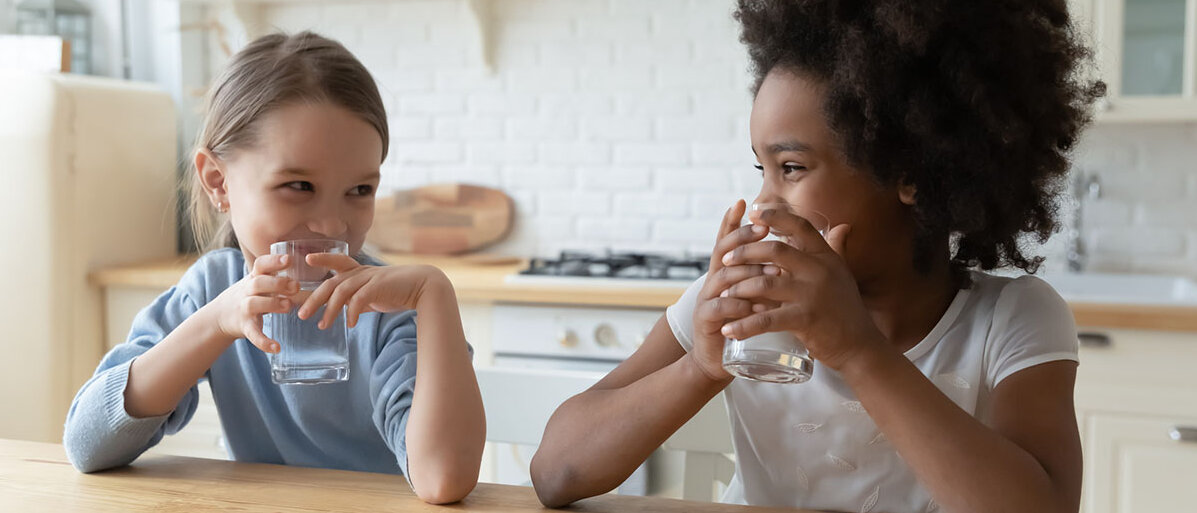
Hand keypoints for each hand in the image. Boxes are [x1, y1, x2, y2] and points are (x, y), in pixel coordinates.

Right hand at [210, 253, 299, 352]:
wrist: (221, 316)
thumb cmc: (251, 295)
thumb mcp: (261, 283)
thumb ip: (283, 280)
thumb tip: (320, 283)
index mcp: (254, 278)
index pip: (261, 265)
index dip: (274, 261)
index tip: (289, 259)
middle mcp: (247, 291)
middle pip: (258, 283)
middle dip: (277, 283)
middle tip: (296, 286)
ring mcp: (244, 309)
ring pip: (254, 304)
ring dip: (271, 304)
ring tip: (288, 306)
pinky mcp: (245, 327)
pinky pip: (253, 334)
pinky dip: (264, 342)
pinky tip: (277, 348)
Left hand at [296, 254, 448, 328]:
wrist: (425, 287)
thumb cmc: (401, 291)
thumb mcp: (376, 294)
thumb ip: (361, 299)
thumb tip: (348, 311)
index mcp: (362, 271)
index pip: (338, 261)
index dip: (323, 258)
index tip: (308, 259)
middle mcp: (363, 272)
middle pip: (332, 282)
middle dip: (315, 298)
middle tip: (302, 314)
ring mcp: (370, 278)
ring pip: (342, 291)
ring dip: (330, 310)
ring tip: (322, 325)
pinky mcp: (379, 287)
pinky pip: (359, 299)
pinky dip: (352, 312)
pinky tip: (349, 324)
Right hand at [689, 200, 776, 383]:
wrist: (719, 360)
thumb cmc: (744, 325)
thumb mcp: (757, 295)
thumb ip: (770, 274)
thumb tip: (794, 249)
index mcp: (726, 272)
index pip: (727, 240)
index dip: (733, 221)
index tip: (744, 202)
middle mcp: (713, 281)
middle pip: (724, 251)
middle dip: (744, 238)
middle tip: (765, 230)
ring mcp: (707, 299)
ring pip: (724, 277)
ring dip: (748, 271)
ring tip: (773, 270)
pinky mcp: (706, 321)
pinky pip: (720, 308)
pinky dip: (738, 305)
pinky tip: (756, 305)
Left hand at [716, 206, 888, 370]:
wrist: (861, 347)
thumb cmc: (847, 310)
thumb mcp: (843, 274)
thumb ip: (837, 249)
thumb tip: (841, 225)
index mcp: (826, 257)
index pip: (800, 226)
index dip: (775, 216)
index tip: (752, 213)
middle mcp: (820, 271)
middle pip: (774, 250)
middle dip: (744, 252)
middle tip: (725, 260)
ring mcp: (813, 295)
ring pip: (764, 284)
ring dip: (738, 289)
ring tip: (722, 296)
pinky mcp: (806, 320)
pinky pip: (766, 320)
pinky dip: (744, 325)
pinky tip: (728, 329)